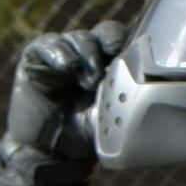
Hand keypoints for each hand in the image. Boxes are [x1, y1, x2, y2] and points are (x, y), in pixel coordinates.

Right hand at [5, 23, 124, 162]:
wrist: (53, 151)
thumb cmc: (87, 132)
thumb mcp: (113, 114)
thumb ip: (127, 96)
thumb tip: (150, 84)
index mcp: (108, 65)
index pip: (118, 40)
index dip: (121, 41)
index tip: (123, 51)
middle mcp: (86, 57)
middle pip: (100, 34)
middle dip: (105, 45)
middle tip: (104, 71)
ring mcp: (61, 57)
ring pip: (76, 38)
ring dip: (85, 55)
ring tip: (88, 81)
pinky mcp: (35, 61)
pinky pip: (45, 45)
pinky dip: (57, 53)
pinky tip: (66, 67)